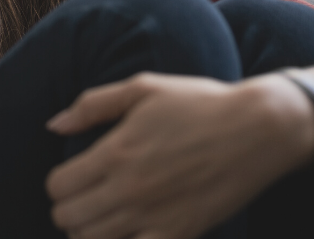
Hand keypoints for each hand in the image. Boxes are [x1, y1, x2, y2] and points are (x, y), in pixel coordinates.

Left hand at [44, 73, 313, 238]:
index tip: (74, 176)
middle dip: (69, 209)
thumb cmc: (199, 103)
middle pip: (66, 219)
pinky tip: (129, 232)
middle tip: (87, 198)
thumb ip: (92, 105)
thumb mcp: (142, 88)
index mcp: (114, 153)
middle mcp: (128, 190)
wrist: (260, 129)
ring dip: (90, 231)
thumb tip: (53, 125)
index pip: (57, 186)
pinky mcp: (179, 235)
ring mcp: (153, 217)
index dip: (59, 182)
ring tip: (104, 217)